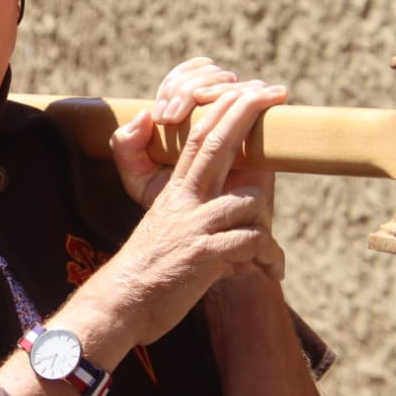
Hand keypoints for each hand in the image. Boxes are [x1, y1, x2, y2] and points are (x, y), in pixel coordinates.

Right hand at [96, 81, 288, 347]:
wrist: (121, 305)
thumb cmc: (149, 270)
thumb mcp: (166, 226)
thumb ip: (192, 204)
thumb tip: (224, 196)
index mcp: (174, 192)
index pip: (198, 138)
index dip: (225, 111)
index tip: (248, 91)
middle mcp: (183, 201)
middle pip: (216, 144)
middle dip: (246, 113)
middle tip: (274, 92)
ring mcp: (193, 226)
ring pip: (248, 199)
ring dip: (264, 222)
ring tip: (265, 252)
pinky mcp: (202, 256)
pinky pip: (250, 241)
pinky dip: (267, 256)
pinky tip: (269, 272)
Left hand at [111, 57, 249, 208]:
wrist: (208, 229)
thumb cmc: (174, 203)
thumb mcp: (140, 179)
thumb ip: (128, 150)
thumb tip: (143, 115)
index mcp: (180, 112)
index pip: (178, 79)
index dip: (172, 89)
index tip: (164, 119)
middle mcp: (210, 108)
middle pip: (203, 73)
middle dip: (187, 89)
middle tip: (173, 118)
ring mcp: (236, 114)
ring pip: (228, 79)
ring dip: (216, 87)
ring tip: (204, 103)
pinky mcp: (262, 127)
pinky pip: (257, 96)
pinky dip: (252, 93)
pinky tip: (252, 97)